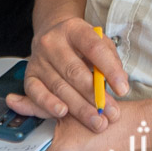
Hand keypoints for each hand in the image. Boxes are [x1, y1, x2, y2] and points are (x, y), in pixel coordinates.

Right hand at [8, 15, 130, 133]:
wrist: (51, 34)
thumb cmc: (80, 44)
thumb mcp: (99, 42)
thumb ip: (110, 60)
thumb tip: (120, 82)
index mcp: (74, 29)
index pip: (94, 48)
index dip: (110, 70)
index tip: (123, 90)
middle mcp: (52, 42)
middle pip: (75, 71)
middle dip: (95, 96)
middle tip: (111, 113)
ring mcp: (38, 59)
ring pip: (59, 86)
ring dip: (79, 107)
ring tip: (97, 121)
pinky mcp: (29, 76)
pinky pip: (36, 93)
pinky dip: (48, 104)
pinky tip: (62, 113)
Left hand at [28, 98, 149, 150]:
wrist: (139, 133)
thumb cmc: (108, 116)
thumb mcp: (70, 107)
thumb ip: (37, 106)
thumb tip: (14, 103)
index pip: (25, 150)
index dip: (25, 137)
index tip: (25, 129)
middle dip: (37, 147)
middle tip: (45, 132)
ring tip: (62, 140)